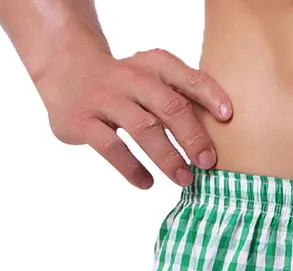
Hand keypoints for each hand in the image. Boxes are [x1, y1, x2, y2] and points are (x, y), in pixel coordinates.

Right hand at [35, 47, 232, 188]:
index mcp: (152, 65)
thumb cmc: (126, 86)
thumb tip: (223, 141)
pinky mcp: (81, 120)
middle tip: (208, 163)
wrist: (65, 71)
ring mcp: (104, 98)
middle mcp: (129, 77)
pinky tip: (147, 183)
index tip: (228, 117)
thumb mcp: (151, 79)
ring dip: (167, 157)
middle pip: (167, 105)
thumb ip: (180, 99)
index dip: (208, 94)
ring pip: (142, 128)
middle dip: (192, 136)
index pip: (185, 76)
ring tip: (185, 179)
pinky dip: (132, 168)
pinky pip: (111, 147)